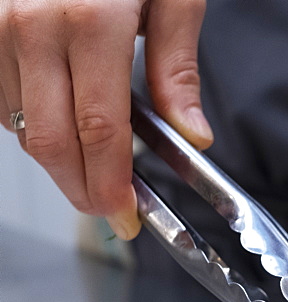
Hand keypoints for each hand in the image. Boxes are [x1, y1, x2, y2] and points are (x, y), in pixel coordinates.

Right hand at [0, 0, 211, 238]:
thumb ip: (177, 67)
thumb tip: (191, 134)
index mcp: (90, 21)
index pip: (99, 131)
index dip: (111, 185)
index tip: (127, 217)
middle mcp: (31, 25)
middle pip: (50, 141)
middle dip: (82, 189)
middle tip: (111, 211)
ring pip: (20, 126)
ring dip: (58, 159)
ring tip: (95, 167)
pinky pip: (0, 99)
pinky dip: (31, 123)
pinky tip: (63, 121)